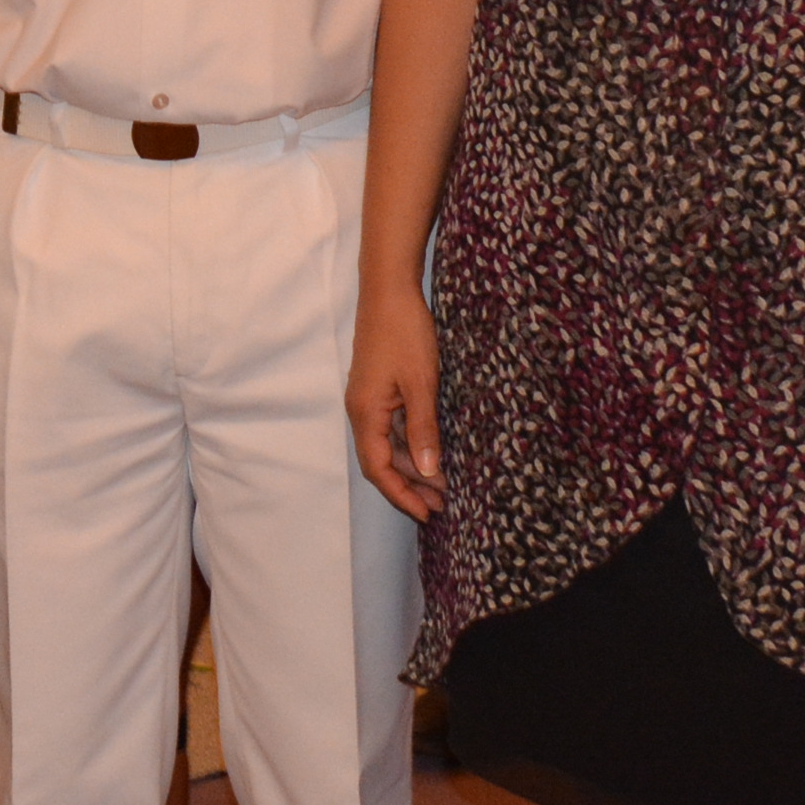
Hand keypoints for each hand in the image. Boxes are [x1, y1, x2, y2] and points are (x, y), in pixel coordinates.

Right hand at [346, 294, 442, 521]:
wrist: (389, 290)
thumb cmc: (404, 332)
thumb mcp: (421, 384)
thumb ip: (423, 430)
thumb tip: (429, 472)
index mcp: (366, 413)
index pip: (378, 469)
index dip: (402, 495)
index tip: (427, 514)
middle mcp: (362, 411)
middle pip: (382, 462)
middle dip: (410, 487)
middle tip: (442, 506)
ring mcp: (369, 400)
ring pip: (388, 446)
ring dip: (412, 467)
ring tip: (442, 485)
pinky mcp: (379, 389)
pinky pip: (392, 428)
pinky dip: (411, 445)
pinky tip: (432, 452)